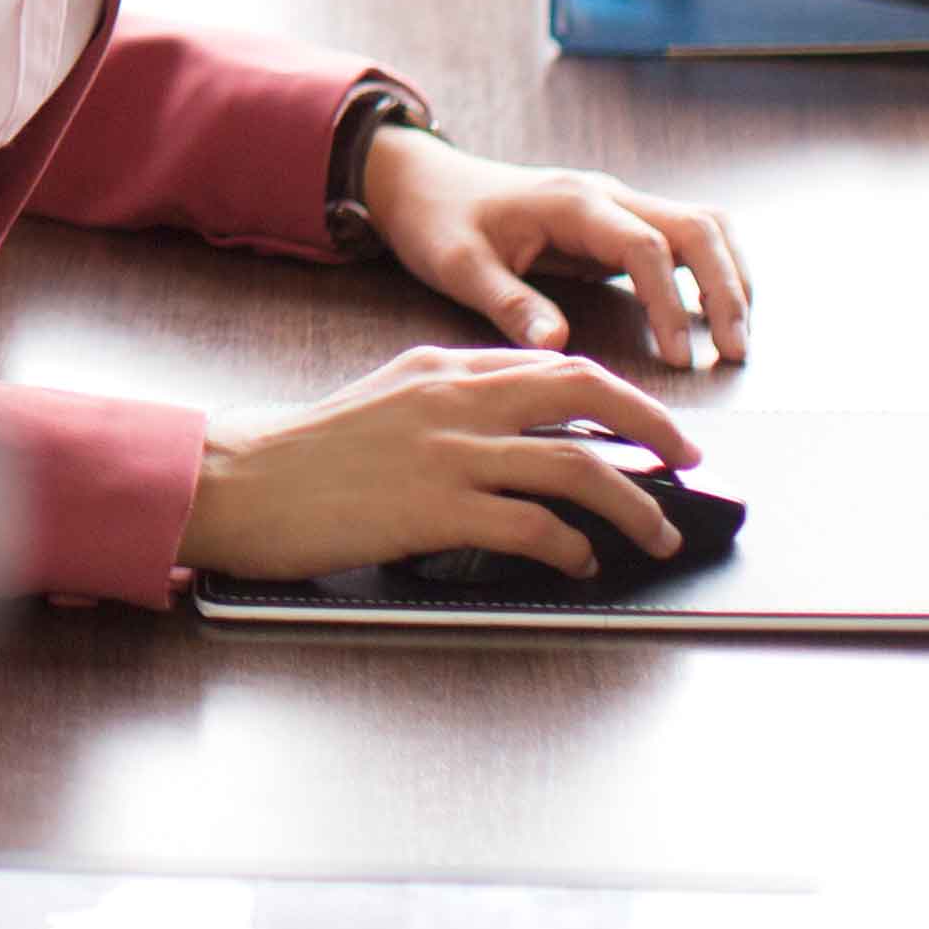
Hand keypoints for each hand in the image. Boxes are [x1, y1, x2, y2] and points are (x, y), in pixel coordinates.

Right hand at [174, 344, 696, 579]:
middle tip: (687, 458)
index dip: (619, 395)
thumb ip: (451, 399)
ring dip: (632, 503)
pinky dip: (572, 547)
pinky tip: (582, 562)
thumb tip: (518, 429)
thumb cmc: (306, 453)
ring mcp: (447, 452)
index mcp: (444, 367)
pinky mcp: (435, 509)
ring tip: (656, 532)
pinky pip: (533, 526)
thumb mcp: (386, 398)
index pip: (555, 366)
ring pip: (574, 465)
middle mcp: (455, 399)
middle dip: (651, 425)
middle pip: (582, 393)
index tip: (652, 425)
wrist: (241, 480)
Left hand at [364, 126, 752, 369]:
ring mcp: (616, 205)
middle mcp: (606, 195)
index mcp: (572, 203)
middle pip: (697, 227)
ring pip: (702, 226)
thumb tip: (559, 347)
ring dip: (730, 276)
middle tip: (736, 352)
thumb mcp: (458, 265)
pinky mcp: (617, 224)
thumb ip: (509, 303)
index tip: (681, 358)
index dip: (670, 302)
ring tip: (738, 339)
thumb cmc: (437, 219)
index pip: (646, 246)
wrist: (422, 181)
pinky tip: (717, 315)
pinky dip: (712, 271)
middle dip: (726, 288)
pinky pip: (684, 238)